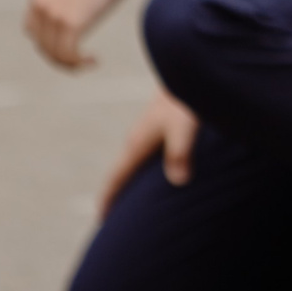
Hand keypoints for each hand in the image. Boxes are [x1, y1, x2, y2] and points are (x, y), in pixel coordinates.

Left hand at [24, 0, 133, 70]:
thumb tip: (84, 6)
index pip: (33, 30)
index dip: (49, 43)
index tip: (71, 46)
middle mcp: (40, 6)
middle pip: (42, 44)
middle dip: (60, 56)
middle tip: (81, 60)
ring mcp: (54, 15)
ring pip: (54, 53)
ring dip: (71, 63)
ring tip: (89, 62)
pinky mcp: (71, 23)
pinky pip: (68, 53)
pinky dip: (79, 62)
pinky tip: (94, 60)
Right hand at [98, 89, 198, 214]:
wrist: (189, 69)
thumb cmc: (187, 98)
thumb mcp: (186, 127)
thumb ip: (180, 153)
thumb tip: (178, 181)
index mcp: (137, 144)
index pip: (116, 178)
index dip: (109, 200)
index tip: (101, 221)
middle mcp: (136, 140)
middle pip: (122, 175)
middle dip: (116, 196)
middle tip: (113, 221)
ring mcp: (146, 132)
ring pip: (133, 164)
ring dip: (130, 183)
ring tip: (132, 202)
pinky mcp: (158, 126)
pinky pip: (145, 155)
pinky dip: (143, 170)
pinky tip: (155, 174)